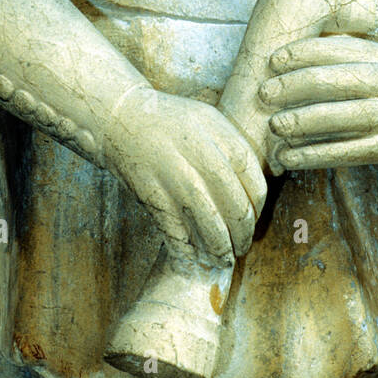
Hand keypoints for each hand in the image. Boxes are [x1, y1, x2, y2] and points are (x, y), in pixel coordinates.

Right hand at [104, 86, 266, 259]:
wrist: (119, 117)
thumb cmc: (170, 122)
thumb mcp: (208, 120)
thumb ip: (232, 149)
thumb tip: (255, 192)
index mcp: (218, 133)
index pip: (253, 180)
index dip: (258, 208)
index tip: (253, 220)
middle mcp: (198, 153)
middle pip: (235, 206)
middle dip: (242, 234)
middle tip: (241, 247)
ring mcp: (173, 174)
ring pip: (209, 223)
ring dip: (219, 248)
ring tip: (222, 259)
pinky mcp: (151, 192)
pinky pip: (176, 230)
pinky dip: (187, 250)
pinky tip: (192, 257)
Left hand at [259, 36, 377, 169]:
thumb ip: (351, 50)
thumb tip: (297, 40)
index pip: (340, 51)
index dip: (304, 53)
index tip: (274, 60)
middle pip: (337, 82)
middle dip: (296, 86)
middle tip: (265, 92)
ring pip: (341, 119)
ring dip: (302, 123)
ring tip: (273, 125)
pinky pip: (346, 153)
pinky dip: (314, 155)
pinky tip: (288, 156)